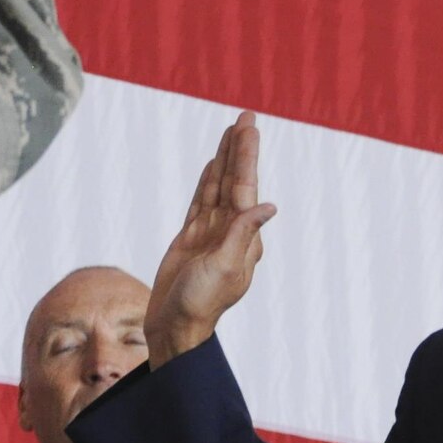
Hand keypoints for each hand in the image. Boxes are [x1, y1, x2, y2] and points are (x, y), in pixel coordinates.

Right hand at [146, 111, 276, 364]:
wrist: (174, 327)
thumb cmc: (200, 303)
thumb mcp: (224, 268)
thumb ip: (242, 234)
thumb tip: (268, 206)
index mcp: (243, 238)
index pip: (246, 187)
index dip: (246, 155)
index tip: (248, 127)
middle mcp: (230, 231)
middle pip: (234, 180)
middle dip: (240, 149)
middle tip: (245, 116)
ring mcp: (210, 233)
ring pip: (217, 186)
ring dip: (224, 159)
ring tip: (231, 132)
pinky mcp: (190, 238)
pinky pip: (200, 201)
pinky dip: (206, 181)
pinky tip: (210, 165)